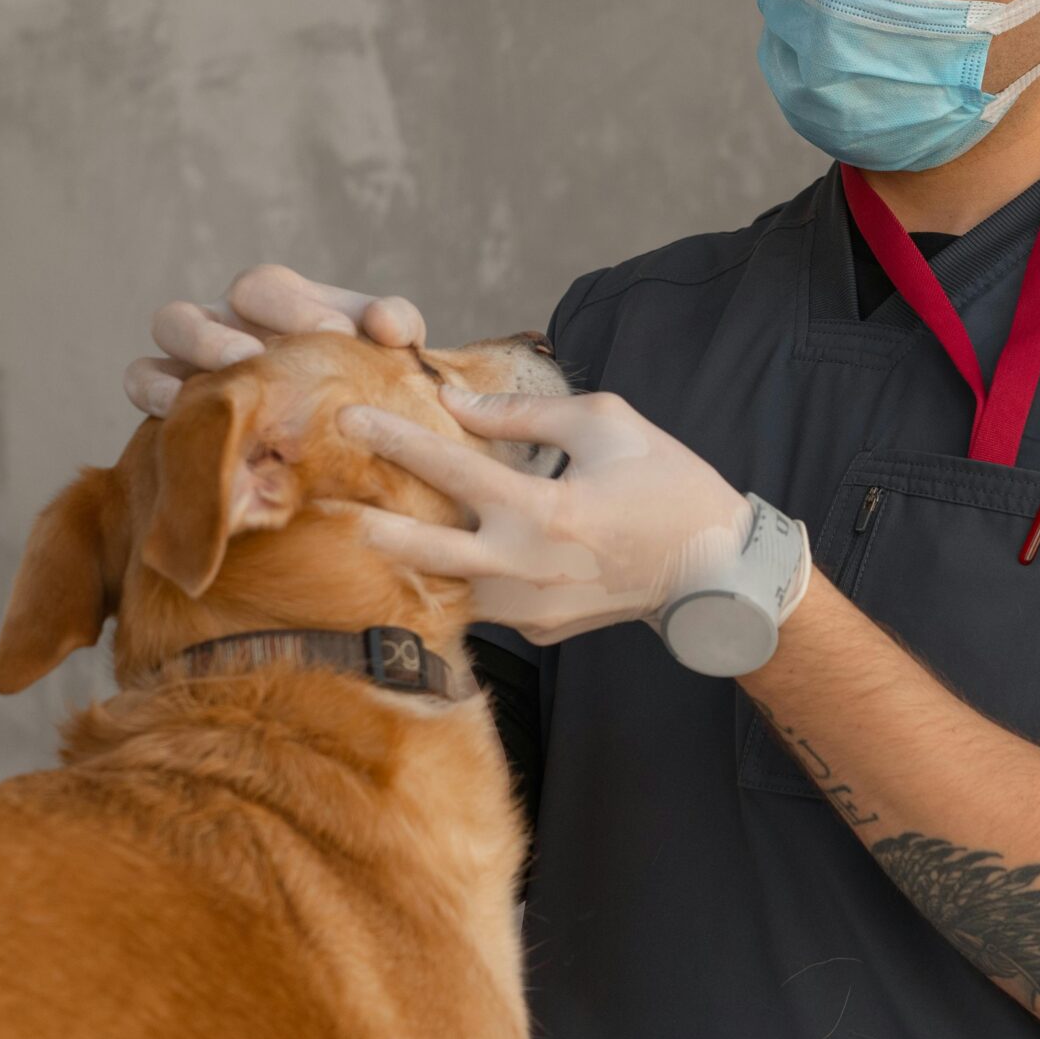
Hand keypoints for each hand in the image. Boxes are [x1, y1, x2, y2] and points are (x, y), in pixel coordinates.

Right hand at [124, 264, 429, 418]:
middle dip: (220, 336)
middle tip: (256, 360)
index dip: (294, 308)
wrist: (348, 430)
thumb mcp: (390, 347)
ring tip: (225, 383)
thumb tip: (385, 325)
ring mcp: (187, 363)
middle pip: (195, 312)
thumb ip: (397, 324)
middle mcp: (220, 324)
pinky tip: (190, 419)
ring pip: (161, 341)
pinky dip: (158, 395)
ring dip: (189, 359)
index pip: (263, 288)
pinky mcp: (172, 406)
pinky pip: (143, 384)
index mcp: (269, 301)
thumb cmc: (364, 376)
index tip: (337, 336)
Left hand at [326, 388, 756, 644]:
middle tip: (323, 504)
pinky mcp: (537, 635)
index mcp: (544, 511)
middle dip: (370, 526)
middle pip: (423, 551)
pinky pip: (485, 602)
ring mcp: (529, 612)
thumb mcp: (604, 425)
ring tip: (371, 525)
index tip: (349, 418)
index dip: (395, 439)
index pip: (452, 469)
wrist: (716, 571)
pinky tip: (442, 552)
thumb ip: (522, 415)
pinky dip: (461, 577)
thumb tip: (454, 402)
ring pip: (449, 583)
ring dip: (414, 555)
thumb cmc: (667, 484)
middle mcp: (527, 569)